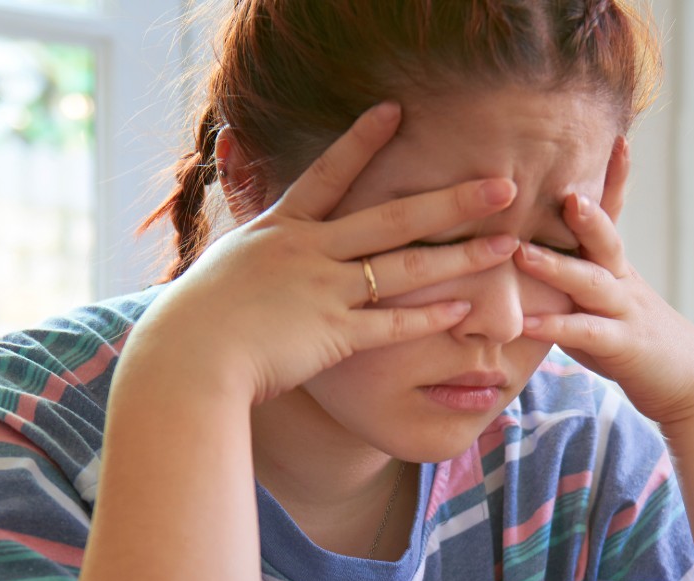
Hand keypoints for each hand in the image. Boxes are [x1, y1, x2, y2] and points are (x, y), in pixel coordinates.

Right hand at [131, 102, 520, 404]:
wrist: (188, 355)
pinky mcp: (333, 335)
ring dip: (460, 257)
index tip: (394, 111)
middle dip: (452, 200)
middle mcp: (309, 251)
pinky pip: (392, 324)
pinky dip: (429, 317)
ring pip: (406, 269)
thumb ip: (248, 253)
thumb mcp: (222, 269)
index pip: (327, 175)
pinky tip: (465, 309)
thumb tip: (246, 246)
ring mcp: (325, 290)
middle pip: (393, 218)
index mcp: (280, 230)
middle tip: (501, 185)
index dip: (362, 141)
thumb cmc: (195, 321)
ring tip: (505, 245)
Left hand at [514, 139, 693, 427]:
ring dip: (556, 267)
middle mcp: (622, 281)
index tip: (616, 138)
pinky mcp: (622, 346)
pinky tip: (528, 322)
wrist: (687, 381)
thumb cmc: (632, 338)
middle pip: (606, 239)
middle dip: (586, 214)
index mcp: (615, 266)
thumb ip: (571, 278)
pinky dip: (556, 327)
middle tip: (561, 188)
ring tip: (521, 253)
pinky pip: (587, 334)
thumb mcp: (603, 301)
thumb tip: (526, 251)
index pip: (613, 214)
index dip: (615, 177)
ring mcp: (624, 312)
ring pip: (592, 283)